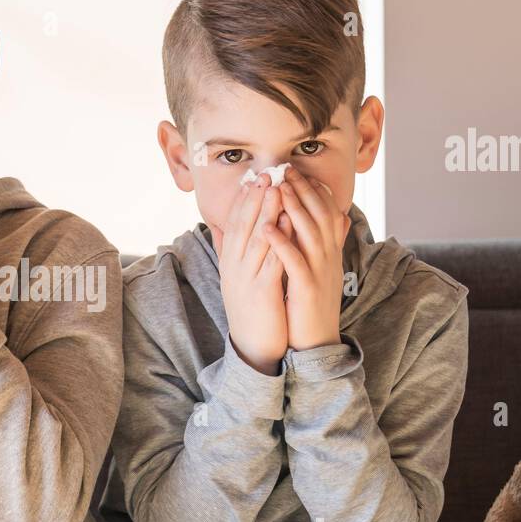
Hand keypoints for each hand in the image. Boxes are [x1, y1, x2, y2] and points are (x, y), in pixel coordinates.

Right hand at [216, 172, 295, 374]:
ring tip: (277, 189)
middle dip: (255, 198)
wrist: (252, 347)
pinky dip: (280, 240)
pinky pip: (272, 261)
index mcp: (230, 263)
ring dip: (267, 212)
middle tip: (266, 173)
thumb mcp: (239, 278)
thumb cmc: (252, 310)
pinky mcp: (262, 292)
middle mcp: (234, 267)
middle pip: (244, 225)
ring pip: (257, 239)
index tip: (254, 178)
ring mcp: (246, 279)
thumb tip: (232, 229)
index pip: (235, 224)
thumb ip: (237, 253)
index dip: (244, 200)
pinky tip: (290, 225)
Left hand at [266, 166, 349, 351]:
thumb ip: (330, 243)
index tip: (298, 171)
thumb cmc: (313, 304)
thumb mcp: (324, 269)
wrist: (316, 343)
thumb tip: (342, 217)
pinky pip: (294, 261)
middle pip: (320, 215)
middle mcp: (329, 258)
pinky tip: (267, 227)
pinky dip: (281, 242)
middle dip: (304, 190)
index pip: (327, 212)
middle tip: (287, 169)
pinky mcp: (307, 289)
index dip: (314, 190)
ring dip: (294, 208)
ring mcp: (320, 272)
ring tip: (279, 188)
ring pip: (310, 233)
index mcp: (330, 252)